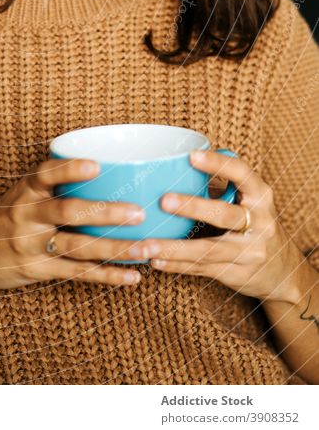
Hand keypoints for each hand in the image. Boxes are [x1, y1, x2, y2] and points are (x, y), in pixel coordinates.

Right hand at [0, 157, 146, 294]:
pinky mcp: (37, 271)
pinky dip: (107, 276)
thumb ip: (52, 184)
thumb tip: (106, 168)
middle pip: (68, 212)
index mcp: (24, 191)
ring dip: (116, 248)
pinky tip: (133, 276)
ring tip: (148, 248)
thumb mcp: (19, 193)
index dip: (70, 169)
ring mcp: (31, 246)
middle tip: (139, 212)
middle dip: (106, 213)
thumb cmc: (3, 217)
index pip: (45, 175)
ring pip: (78, 247)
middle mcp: (26, 216)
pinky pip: (77, 273)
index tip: (96, 165)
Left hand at [137, 148, 302, 303]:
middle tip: (164, 200)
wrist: (283, 271)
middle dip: (194, 207)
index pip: (242, 174)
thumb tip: (177, 163)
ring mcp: (250, 252)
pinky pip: (202, 269)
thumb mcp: (250, 200)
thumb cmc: (255, 224)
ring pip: (208, 250)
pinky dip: (176, 265)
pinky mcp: (237, 274)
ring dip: (174, 248)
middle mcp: (260, 223)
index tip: (191, 155)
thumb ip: (222, 184)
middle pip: (225, 214)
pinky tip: (154, 261)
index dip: (218, 163)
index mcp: (260, 196)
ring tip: (147, 244)